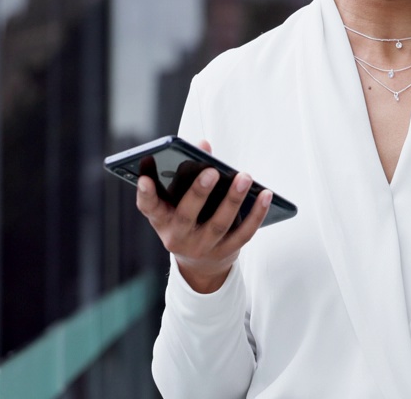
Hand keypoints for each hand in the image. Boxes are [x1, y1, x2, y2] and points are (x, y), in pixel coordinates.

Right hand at [136, 139, 272, 293]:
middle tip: (211, 170)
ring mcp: (202, 247)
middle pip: (187, 215)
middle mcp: (178, 236)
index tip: (145, 178)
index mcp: (162, 219)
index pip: (149, 207)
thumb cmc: (188, 219)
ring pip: (219, 224)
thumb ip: (187, 173)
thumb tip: (203, 145)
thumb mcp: (178, 202)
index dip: (145, 194)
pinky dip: (257, 214)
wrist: (200, 264)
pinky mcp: (226, 252)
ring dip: (233, 199)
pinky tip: (265, 194)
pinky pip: (244, 233)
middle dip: (199, 192)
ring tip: (245, 176)